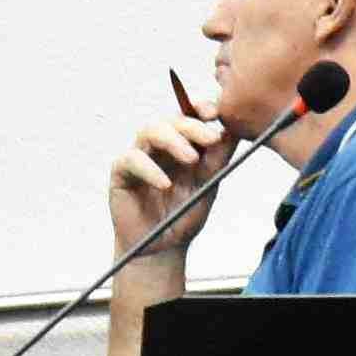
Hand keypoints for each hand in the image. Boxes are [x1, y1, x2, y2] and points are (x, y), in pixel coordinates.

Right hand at [104, 114, 230, 259]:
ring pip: (149, 131)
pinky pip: (132, 160)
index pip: (188, 115)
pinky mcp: (121, 171)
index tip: (215, 113)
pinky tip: (165, 183)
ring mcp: (139, 155)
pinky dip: (149, 169)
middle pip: (171, 120)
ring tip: (191, 159)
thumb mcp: (207, 186)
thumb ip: (218, 160)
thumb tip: (234, 131)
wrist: (162, 247)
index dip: (199, 108)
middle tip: (210, 138)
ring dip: (172, 141)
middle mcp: (159, 145)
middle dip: (192, 126)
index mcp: (181, 144)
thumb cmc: (183, 214)